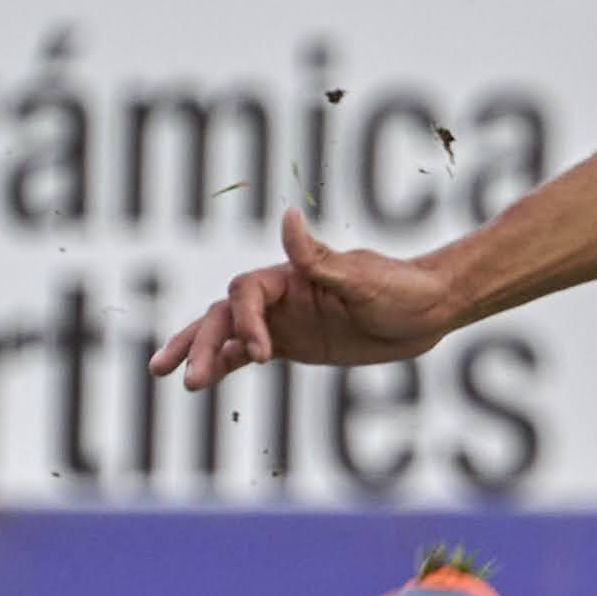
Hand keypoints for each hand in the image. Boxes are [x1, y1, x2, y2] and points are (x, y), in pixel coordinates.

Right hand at [150, 207, 460, 392]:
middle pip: (226, 315)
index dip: (246, 321)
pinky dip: (224, 364)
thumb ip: (318, 258)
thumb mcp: (363, 279)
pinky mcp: (295, 344)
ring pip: (228, 334)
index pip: (246, 292)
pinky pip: (249, 354)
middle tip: (186, 377)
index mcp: (293, 275)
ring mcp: (285, 320)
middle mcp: (281, 295)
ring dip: (200, 351)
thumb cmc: (402, 289)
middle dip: (202, 344)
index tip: (264, 355)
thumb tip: (287, 215)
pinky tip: (202, 380)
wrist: (430, 310)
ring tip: (166, 374)